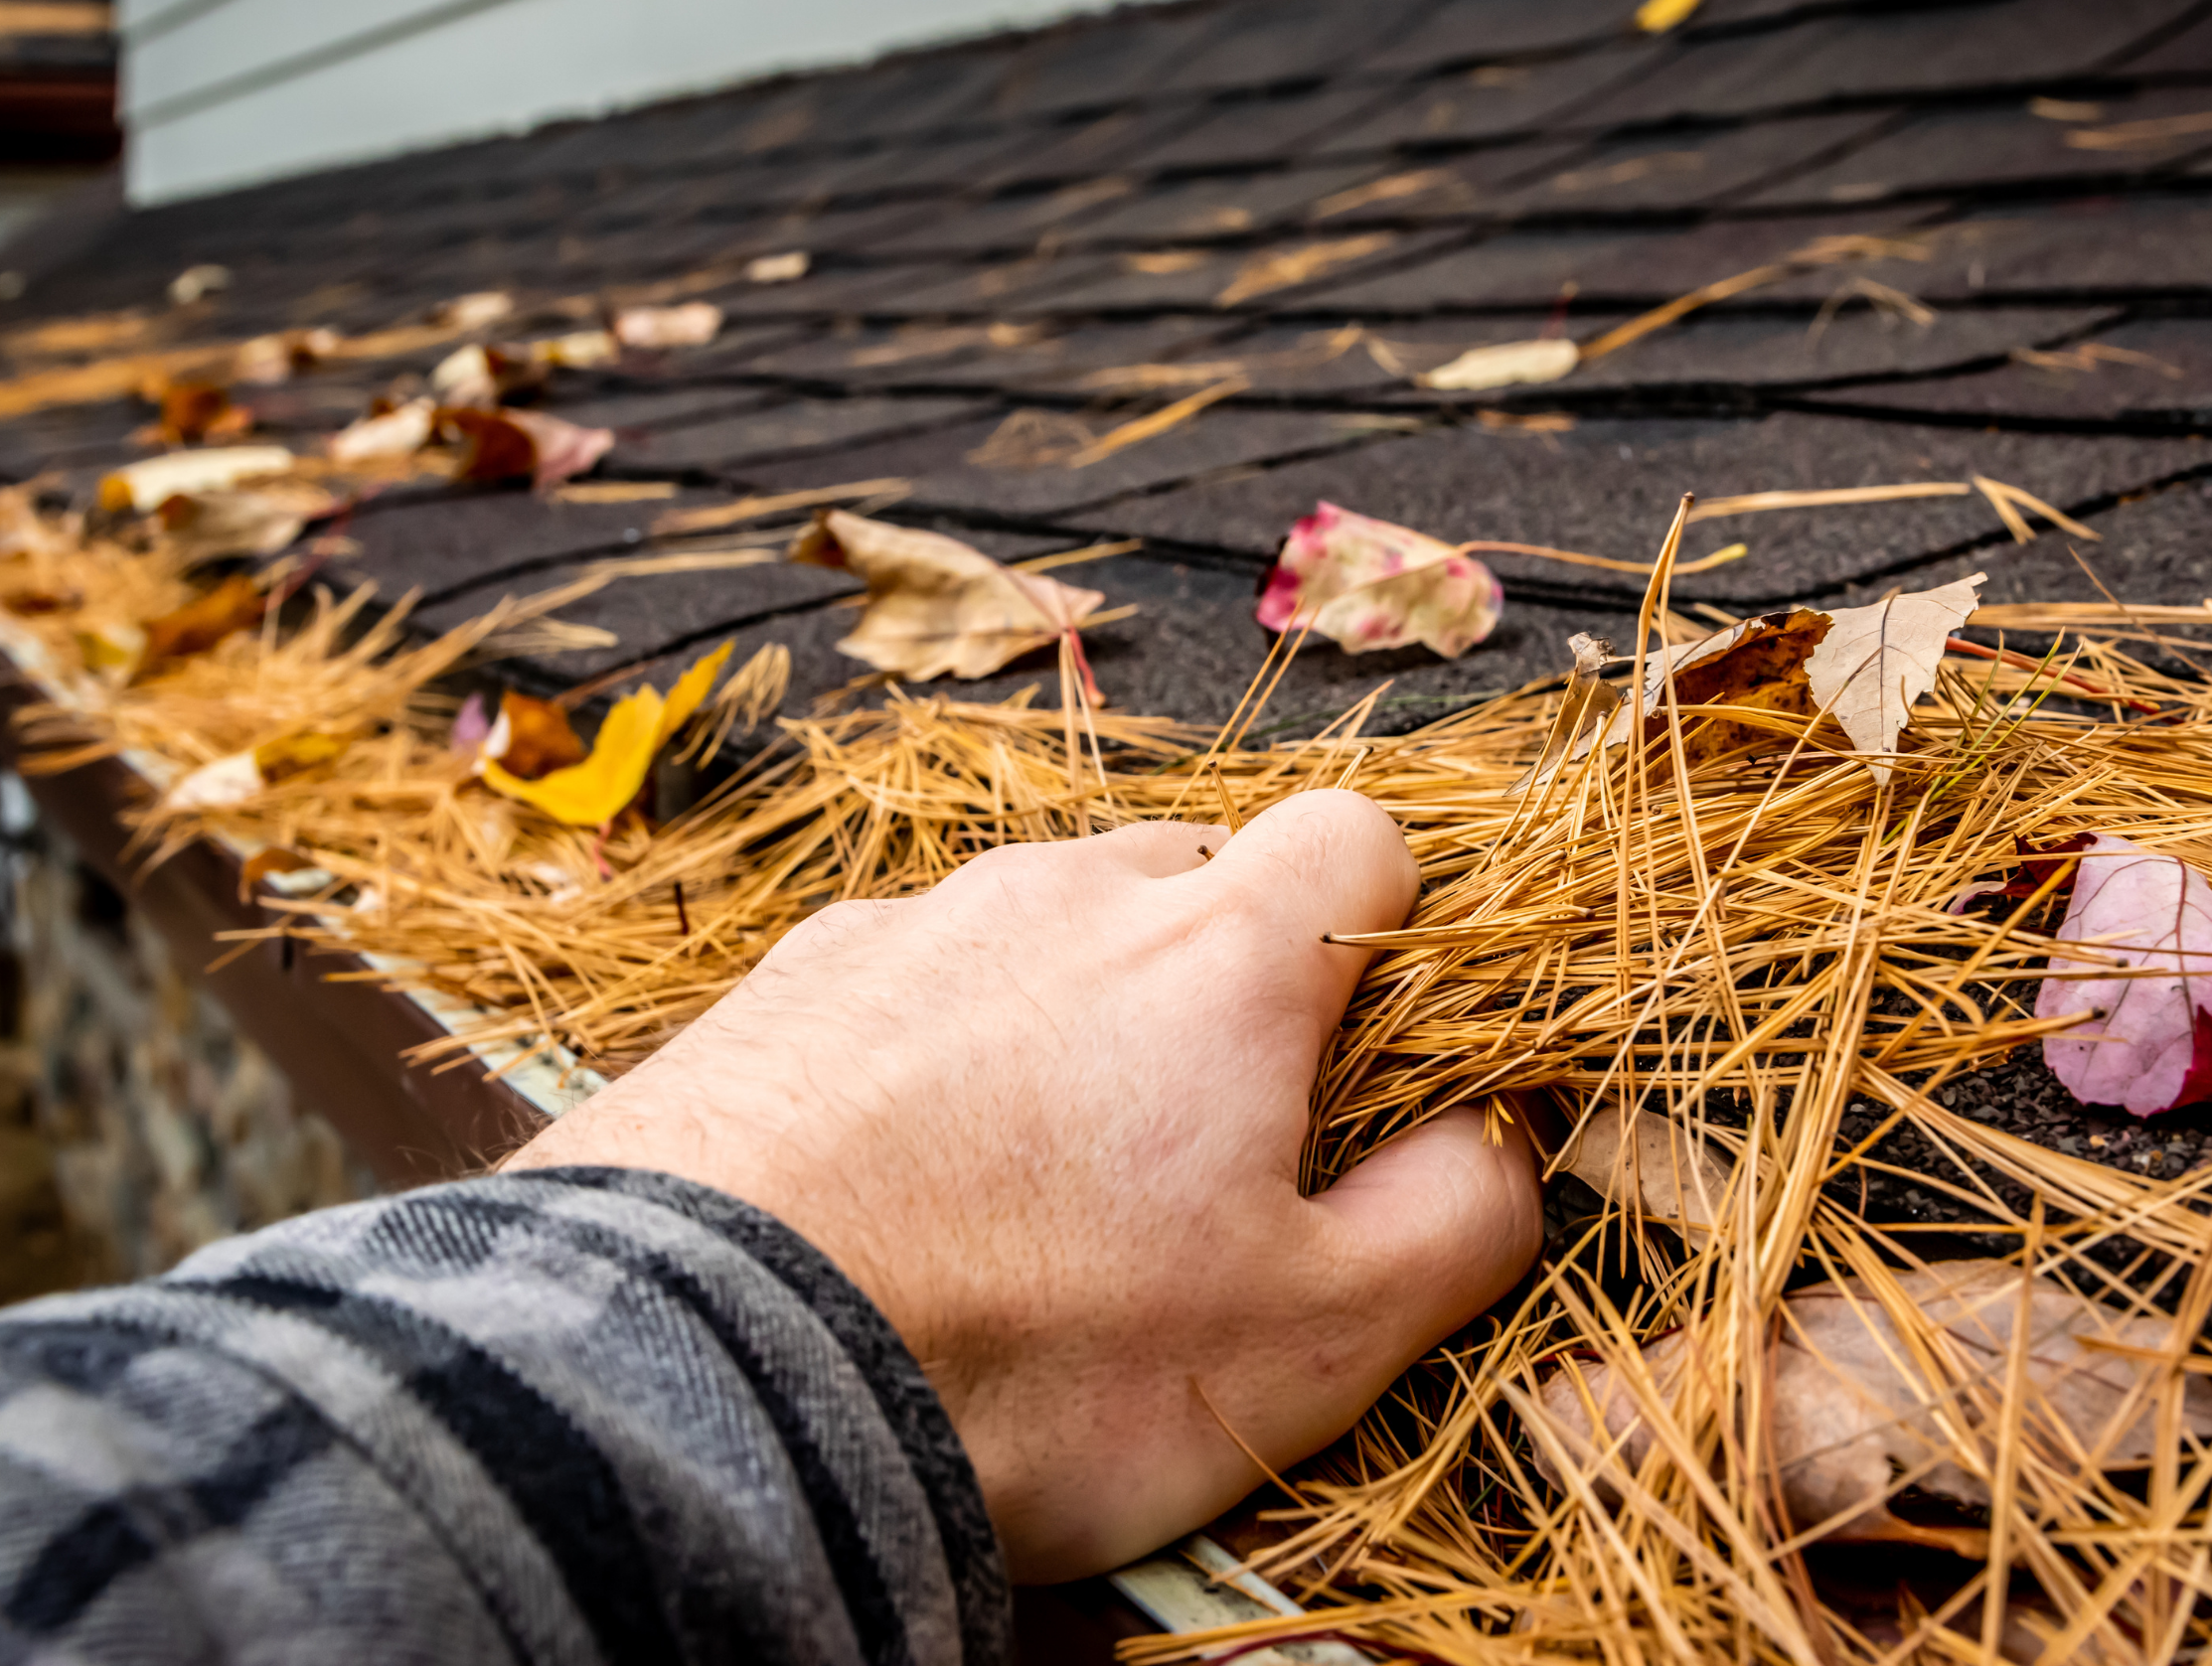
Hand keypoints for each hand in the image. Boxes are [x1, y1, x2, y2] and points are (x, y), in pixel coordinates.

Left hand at [508, 790, 1542, 1579]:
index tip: (1362, 1053)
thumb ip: (1456, 1218)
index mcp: (1214, 954)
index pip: (1357, 836)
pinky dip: (938, 1049)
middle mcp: (1060, 895)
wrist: (707, 1374)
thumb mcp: (1312, 1337)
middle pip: (1194, 875)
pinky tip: (903, 1180)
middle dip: (1225, 981)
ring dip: (1074, 1017)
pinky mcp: (786, 982)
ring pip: (1045, 926)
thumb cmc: (1031, 1356)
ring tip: (1032, 1186)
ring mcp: (911, 926)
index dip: (1388, 932)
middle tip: (1200, 1150)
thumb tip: (1503, 1141)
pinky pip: (912, 978)